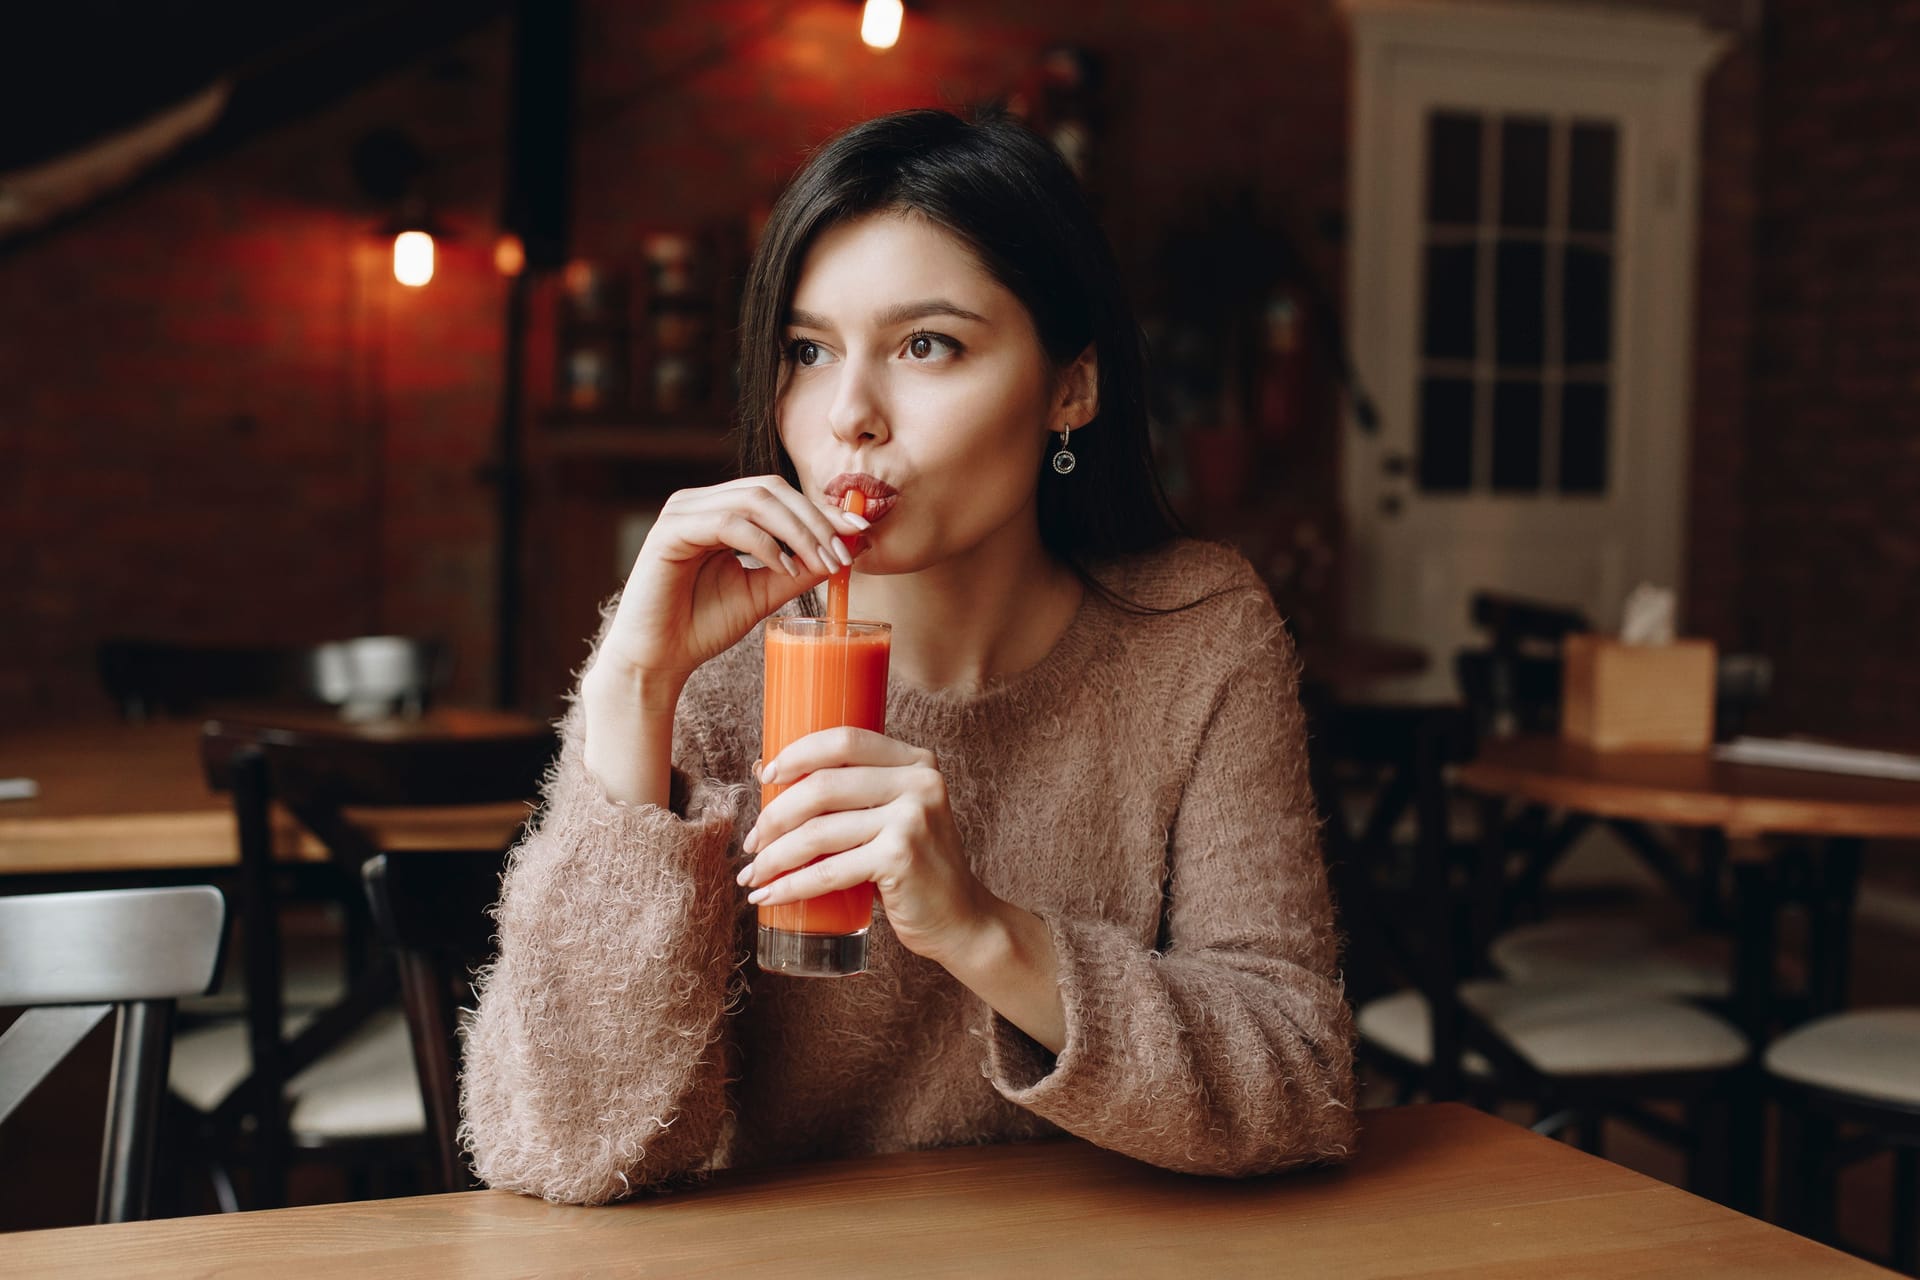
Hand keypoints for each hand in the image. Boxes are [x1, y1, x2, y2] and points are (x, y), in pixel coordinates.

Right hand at [591, 476, 867, 689]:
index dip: (822, 510)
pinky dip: (762, 543)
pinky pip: (726, 523)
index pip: (779, 495)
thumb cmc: (703, 625)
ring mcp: (682, 512)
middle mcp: (700, 502)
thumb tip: (847, 549)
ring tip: (821, 563)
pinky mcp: (669, 532)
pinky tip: (782, 567)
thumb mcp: (764, 593)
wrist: (659, 659)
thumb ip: (798, 569)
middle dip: (815, 519)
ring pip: (754, 501)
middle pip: (771, 489)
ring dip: (797, 531)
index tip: (860, 531)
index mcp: (720, 510)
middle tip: (844, 552)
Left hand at [737, 727, 998, 964]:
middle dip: (774, 816)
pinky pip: (830, 870)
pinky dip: (792, 886)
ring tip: (753, 874)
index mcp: (916, 762)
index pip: (845, 740)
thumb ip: (850, 793)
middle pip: (824, 786)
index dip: (798, 753)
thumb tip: (765, 770)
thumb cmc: (915, 867)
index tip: (765, 777)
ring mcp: (913, 819)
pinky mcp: (901, 857)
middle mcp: (919, 782)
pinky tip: (769, 895)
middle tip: (751, 841)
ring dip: (774, 856)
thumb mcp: (893, 816)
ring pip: (819, 831)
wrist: (961, 920)